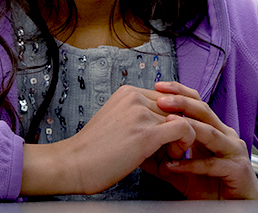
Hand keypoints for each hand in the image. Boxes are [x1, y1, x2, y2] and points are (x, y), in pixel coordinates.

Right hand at [22, 84, 194, 196]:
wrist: (73, 165)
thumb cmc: (93, 151)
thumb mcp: (116, 121)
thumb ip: (138, 116)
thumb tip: (166, 122)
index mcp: (128, 92)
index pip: (165, 99)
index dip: (169, 119)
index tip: (164, 137)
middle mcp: (135, 98)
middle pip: (174, 108)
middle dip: (176, 129)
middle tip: (169, 149)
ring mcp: (140, 114)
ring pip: (181, 118)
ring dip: (180, 139)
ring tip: (168, 155)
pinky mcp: (146, 133)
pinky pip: (184, 129)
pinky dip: (185, 143)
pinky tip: (173, 156)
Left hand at [142, 80, 257, 199]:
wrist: (236, 208)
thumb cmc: (211, 187)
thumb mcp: (181, 171)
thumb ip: (163, 158)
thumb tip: (138, 149)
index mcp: (214, 130)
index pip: (197, 104)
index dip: (179, 94)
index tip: (158, 88)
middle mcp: (225, 136)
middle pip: (204, 111)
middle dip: (182, 103)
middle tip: (161, 99)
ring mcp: (233, 151)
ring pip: (211, 133)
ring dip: (188, 127)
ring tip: (168, 123)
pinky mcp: (237, 169)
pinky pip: (212, 164)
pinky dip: (191, 164)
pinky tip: (174, 164)